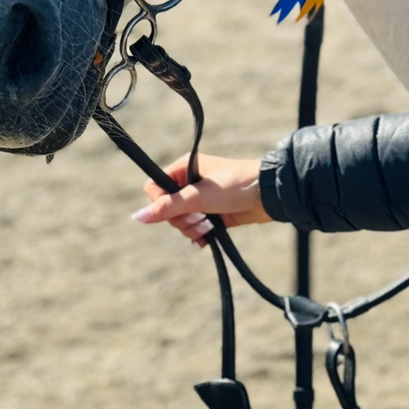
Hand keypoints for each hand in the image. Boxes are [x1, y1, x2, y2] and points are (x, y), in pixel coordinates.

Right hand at [131, 154, 271, 245]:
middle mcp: (191, 181)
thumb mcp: (199, 197)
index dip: (161, 204)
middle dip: (180, 220)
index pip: (155, 187)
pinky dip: (198, 235)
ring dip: (191, 229)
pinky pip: (196, 227)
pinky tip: (205, 241)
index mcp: (184, 167)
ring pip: (181, 220)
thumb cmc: (236, 186)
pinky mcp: (214, 212)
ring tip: (207, 230)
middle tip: (197, 222)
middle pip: (167, 207)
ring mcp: (203, 198)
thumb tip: (137, 217)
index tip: (177, 211)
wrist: (271, 194)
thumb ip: (168, 208)